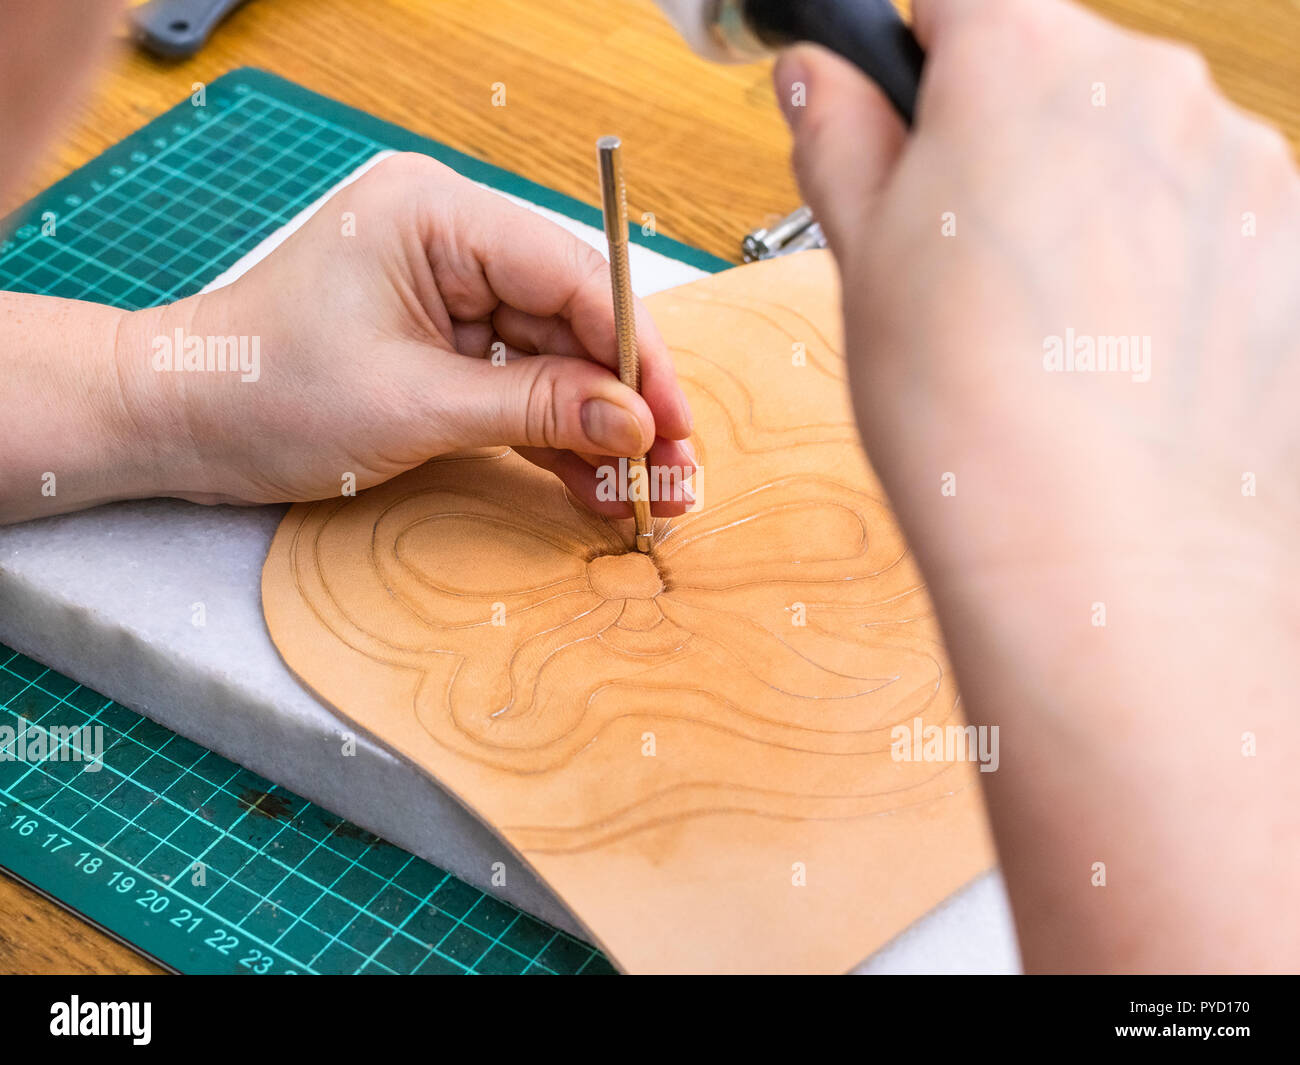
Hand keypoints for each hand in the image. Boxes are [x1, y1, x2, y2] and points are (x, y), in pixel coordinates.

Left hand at [115, 152, 694, 515]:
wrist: (182, 424)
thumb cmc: (265, 392)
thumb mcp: (415, 406)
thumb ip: (536, 410)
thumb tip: (634, 425)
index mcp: (436, 216)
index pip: (570, 275)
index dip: (634, 354)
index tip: (673, 423)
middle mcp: (451, 240)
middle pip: (573, 321)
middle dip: (623, 404)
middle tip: (673, 474)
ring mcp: (450, 292)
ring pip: (555, 360)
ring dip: (598, 431)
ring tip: (646, 495)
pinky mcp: (445, 341)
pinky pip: (519, 384)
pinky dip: (553, 436)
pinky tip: (594, 486)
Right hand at [776, 0, 1299, 970]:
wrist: (1102, 553)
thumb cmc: (970, 411)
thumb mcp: (861, 259)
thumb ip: (840, 139)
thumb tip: (818, 76)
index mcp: (1026, 62)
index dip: (920, 54)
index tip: (906, 112)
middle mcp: (1151, 87)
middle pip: (1059, 70)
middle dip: (1006, 137)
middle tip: (959, 252)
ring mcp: (1239, 164)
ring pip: (1137, 149)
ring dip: (1090, 200)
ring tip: (1044, 323)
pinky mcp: (1286, 246)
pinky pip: (1205, 219)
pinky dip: (1162, 260)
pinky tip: (1116, 347)